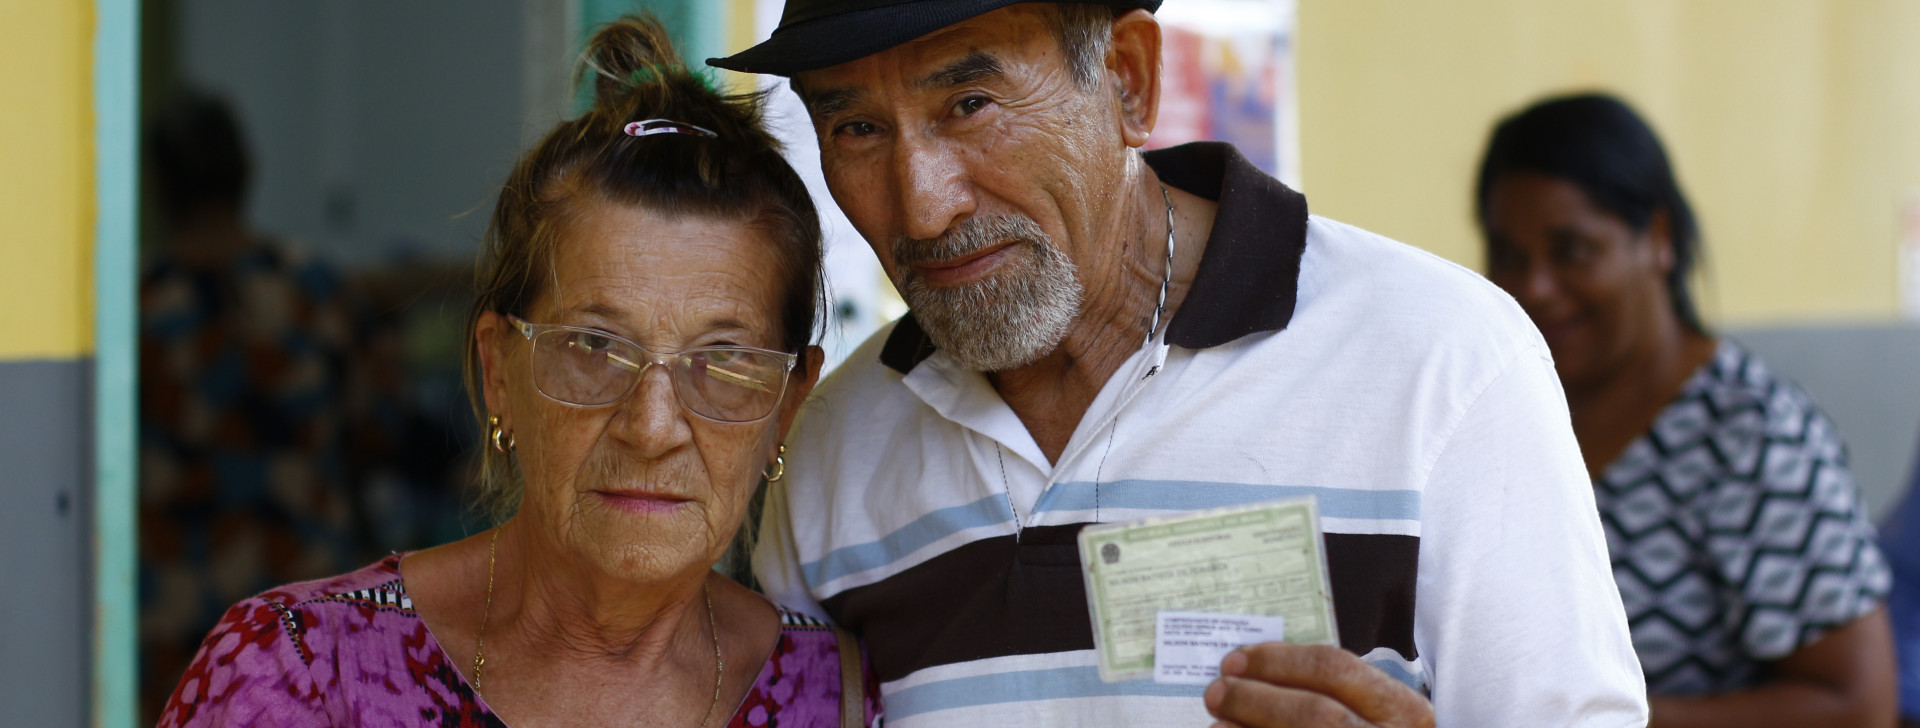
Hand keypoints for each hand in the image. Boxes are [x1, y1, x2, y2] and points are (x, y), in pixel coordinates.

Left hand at [1203, 642, 1433, 727]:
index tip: (1235, 660)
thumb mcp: (1365, 710)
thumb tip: (1248, 671)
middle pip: (1315, 713)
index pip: (1334, 669)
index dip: (1277, 661)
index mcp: (1402, 710)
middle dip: (1256, 698)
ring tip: (1217, 723)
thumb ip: (1320, 689)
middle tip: (1217, 692)